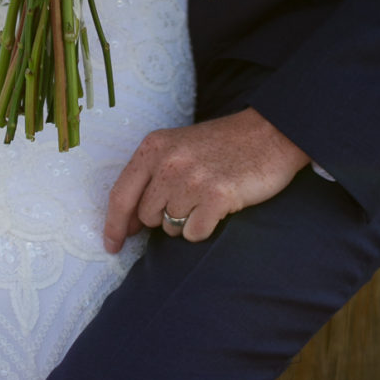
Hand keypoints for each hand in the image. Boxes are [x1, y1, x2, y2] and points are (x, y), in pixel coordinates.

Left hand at [103, 107, 309, 252]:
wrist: (268, 134)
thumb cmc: (221, 145)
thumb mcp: (177, 147)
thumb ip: (150, 177)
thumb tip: (129, 224)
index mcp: (153, 146)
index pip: (120, 194)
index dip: (114, 224)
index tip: (111, 245)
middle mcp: (168, 162)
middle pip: (147, 216)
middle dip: (163, 216)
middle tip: (189, 197)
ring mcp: (191, 180)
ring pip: (171, 228)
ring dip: (187, 220)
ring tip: (206, 196)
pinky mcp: (216, 197)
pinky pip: (195, 234)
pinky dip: (205, 227)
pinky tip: (219, 207)